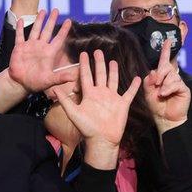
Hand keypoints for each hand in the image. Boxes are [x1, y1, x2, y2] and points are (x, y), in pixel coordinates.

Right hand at [9, 9, 77, 92]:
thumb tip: (75, 77)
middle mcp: (40, 47)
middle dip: (52, 20)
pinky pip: (20, 36)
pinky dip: (20, 28)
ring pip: (35, 30)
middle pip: (47, 30)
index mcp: (49, 53)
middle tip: (56, 10)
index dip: (64, 30)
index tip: (69, 21)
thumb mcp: (50, 80)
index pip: (58, 39)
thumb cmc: (36, 83)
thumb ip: (61, 77)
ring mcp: (30, 46)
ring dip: (39, 20)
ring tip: (43, 10)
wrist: (20, 84)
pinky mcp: (19, 48)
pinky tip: (21, 20)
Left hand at [54, 51, 140, 169]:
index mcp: (90, 94)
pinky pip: (129, 93)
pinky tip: (137, 78)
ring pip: (113, 80)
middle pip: (100, 74)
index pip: (86, 76)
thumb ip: (65, 100)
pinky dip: (134, 86)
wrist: (101, 140)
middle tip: (97, 51)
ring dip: (113, 71)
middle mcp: (101, 93)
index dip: (84, 65)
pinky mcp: (122, 104)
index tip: (83, 54)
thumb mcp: (74, 113)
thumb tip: (54, 88)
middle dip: (99, 63)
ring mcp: (112, 98)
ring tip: (113, 61)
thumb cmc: (87, 128)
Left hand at [142, 39, 189, 133]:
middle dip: (160, 73)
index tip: (167, 40)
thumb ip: (149, 81)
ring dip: (164, 83)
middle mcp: (171, 77)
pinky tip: (164, 94)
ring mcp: (178, 82)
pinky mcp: (184, 89)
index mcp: (162, 76)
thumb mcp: (148, 92)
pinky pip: (176, 83)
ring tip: (160, 93)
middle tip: (156, 82)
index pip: (164, 60)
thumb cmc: (156, 105)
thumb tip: (153, 71)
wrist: (164, 118)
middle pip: (166, 66)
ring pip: (171, 75)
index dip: (166, 50)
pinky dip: (168, 88)